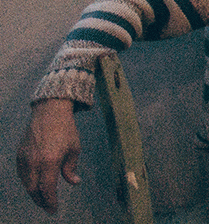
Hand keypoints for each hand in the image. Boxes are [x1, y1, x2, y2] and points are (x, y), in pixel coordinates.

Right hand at [17, 99, 81, 213]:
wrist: (49, 112)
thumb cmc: (66, 130)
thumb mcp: (74, 149)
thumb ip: (71, 168)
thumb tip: (74, 183)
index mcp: (49, 161)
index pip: (47, 188)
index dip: (50, 201)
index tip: (54, 210)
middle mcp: (34, 161)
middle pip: (33, 189)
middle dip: (41, 200)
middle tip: (49, 206)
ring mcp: (24, 158)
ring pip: (26, 183)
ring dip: (34, 192)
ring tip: (44, 197)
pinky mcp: (19, 154)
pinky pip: (22, 174)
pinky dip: (29, 182)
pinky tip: (36, 184)